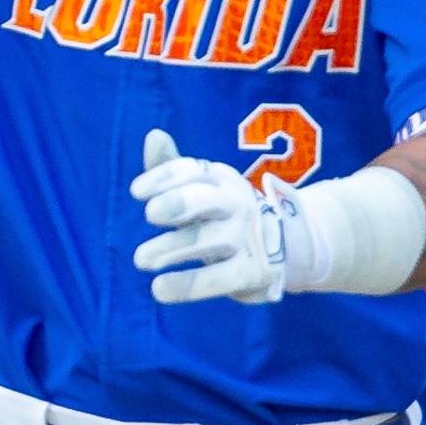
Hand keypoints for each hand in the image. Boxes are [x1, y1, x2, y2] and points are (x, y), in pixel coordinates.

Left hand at [130, 129, 292, 304]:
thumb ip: (172, 167)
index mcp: (221, 179)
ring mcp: (247, 237)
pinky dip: (187, 285)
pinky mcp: (253, 271)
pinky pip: (217, 278)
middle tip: (149, 214)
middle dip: (177, 203)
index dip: (163, 178)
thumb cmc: (226, 212)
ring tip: (140, 259)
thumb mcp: (203, 187)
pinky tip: (159, 289)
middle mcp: (236, 203)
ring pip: (206, 240)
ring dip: (172, 248)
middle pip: (204, 198)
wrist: (289, 246)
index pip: (191, 171)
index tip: (136, 192)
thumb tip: (153, 135)